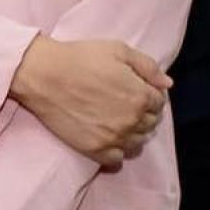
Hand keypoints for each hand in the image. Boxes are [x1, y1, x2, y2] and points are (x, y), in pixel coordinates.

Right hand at [10, 35, 168, 167]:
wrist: (42, 75)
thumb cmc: (79, 58)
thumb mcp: (118, 50)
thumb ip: (148, 67)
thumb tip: (167, 84)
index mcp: (141, 96)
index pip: (159, 103)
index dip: (149, 94)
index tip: (135, 90)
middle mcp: (132, 120)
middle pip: (150, 124)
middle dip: (143, 113)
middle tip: (123, 104)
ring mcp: (113, 137)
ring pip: (137, 143)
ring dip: (133, 132)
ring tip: (117, 121)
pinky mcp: (94, 149)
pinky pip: (117, 159)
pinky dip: (118, 151)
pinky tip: (109, 138)